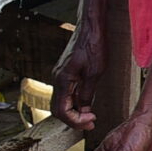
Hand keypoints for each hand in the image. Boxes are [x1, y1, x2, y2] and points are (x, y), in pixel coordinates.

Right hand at [48, 1, 106, 132]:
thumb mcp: (95, 73)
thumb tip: (83, 111)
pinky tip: (86, 104)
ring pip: (61, 102)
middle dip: (73, 119)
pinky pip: (65, 93)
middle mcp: (57, 79)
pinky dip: (73, 102)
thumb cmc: (94, 46)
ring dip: (73, 112)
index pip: (62, 111)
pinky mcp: (64, 72)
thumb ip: (87, 94)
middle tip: (90, 122)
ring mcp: (59, 75)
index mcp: (62, 80)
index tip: (90, 121)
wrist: (90, 27)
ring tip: (89, 116)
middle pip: (58, 109)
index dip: (75, 121)